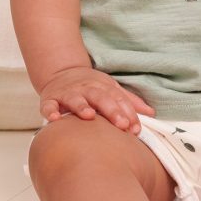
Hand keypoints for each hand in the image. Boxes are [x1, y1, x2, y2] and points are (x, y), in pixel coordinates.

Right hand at [37, 67, 155, 134]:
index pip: (118, 99)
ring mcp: (68, 94)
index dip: (128, 113)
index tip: (135, 128)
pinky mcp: (50, 99)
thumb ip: (129, 102)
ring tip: (89, 116)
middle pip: (100, 98)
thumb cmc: (90, 87)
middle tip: (121, 125)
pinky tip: (54, 119)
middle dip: (111, 110)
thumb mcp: (110, 89)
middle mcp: (86, 89)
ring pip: (75, 99)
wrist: (61, 72)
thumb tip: (152, 113)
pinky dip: (50, 111)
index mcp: (103, 88)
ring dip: (82, 106)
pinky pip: (49, 105)